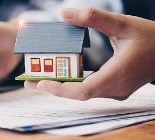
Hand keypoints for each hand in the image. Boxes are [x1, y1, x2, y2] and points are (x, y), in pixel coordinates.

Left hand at [25, 7, 154, 99]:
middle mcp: (115, 88)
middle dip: (53, 87)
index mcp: (116, 75)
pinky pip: (89, 89)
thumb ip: (94, 18)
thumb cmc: (149, 37)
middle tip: (30, 80)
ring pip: (82, 93)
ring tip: (40, 78)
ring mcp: (115, 91)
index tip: (40, 83)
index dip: (60, 90)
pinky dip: (73, 84)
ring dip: (61, 86)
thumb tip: (65, 13)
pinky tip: (60, 76)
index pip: (83, 91)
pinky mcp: (114, 88)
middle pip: (78, 94)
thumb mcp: (122, 24)